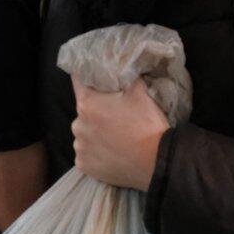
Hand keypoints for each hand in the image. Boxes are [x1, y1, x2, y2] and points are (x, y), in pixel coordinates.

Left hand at [71, 77, 169, 191]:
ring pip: (84, 133)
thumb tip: (122, 68)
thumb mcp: (139, 91)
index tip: (94, 78)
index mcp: (87, 104)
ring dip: (95, 133)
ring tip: (115, 137)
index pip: (79, 82)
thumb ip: (125, 77)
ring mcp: (79, 147)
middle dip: (96, 111)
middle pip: (84, 111)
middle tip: (115, 115)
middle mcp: (77, 125)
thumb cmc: (146, 124)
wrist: (156, 161)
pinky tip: (112, 152)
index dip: (86, 77)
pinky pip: (86, 153)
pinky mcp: (84, 165)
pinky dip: (96, 152)